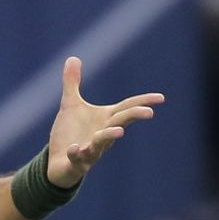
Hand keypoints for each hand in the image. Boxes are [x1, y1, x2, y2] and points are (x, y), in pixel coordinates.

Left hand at [46, 56, 163, 187]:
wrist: (57, 162)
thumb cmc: (69, 133)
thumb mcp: (70, 105)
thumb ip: (72, 83)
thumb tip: (73, 57)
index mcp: (104, 119)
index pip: (127, 108)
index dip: (143, 102)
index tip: (161, 98)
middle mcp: (102, 134)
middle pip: (120, 123)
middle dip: (133, 117)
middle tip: (149, 112)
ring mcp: (90, 149)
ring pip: (102, 143)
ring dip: (109, 136)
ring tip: (119, 131)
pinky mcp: (76, 161)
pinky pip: (78, 158)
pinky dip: (76, 153)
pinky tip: (73, 148)